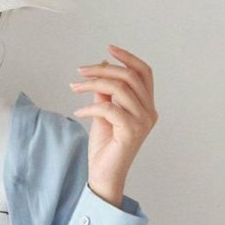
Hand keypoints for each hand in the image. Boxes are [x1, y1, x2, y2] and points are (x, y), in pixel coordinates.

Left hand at [69, 44, 156, 206]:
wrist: (104, 175)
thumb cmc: (105, 147)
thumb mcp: (103, 113)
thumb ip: (105, 92)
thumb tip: (102, 65)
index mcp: (146, 106)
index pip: (144, 73)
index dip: (128, 57)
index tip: (109, 48)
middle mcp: (149, 112)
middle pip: (129, 76)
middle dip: (102, 69)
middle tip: (81, 71)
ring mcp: (143, 122)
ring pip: (118, 89)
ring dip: (92, 84)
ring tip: (75, 87)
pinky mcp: (131, 131)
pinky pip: (108, 108)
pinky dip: (89, 107)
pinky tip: (79, 112)